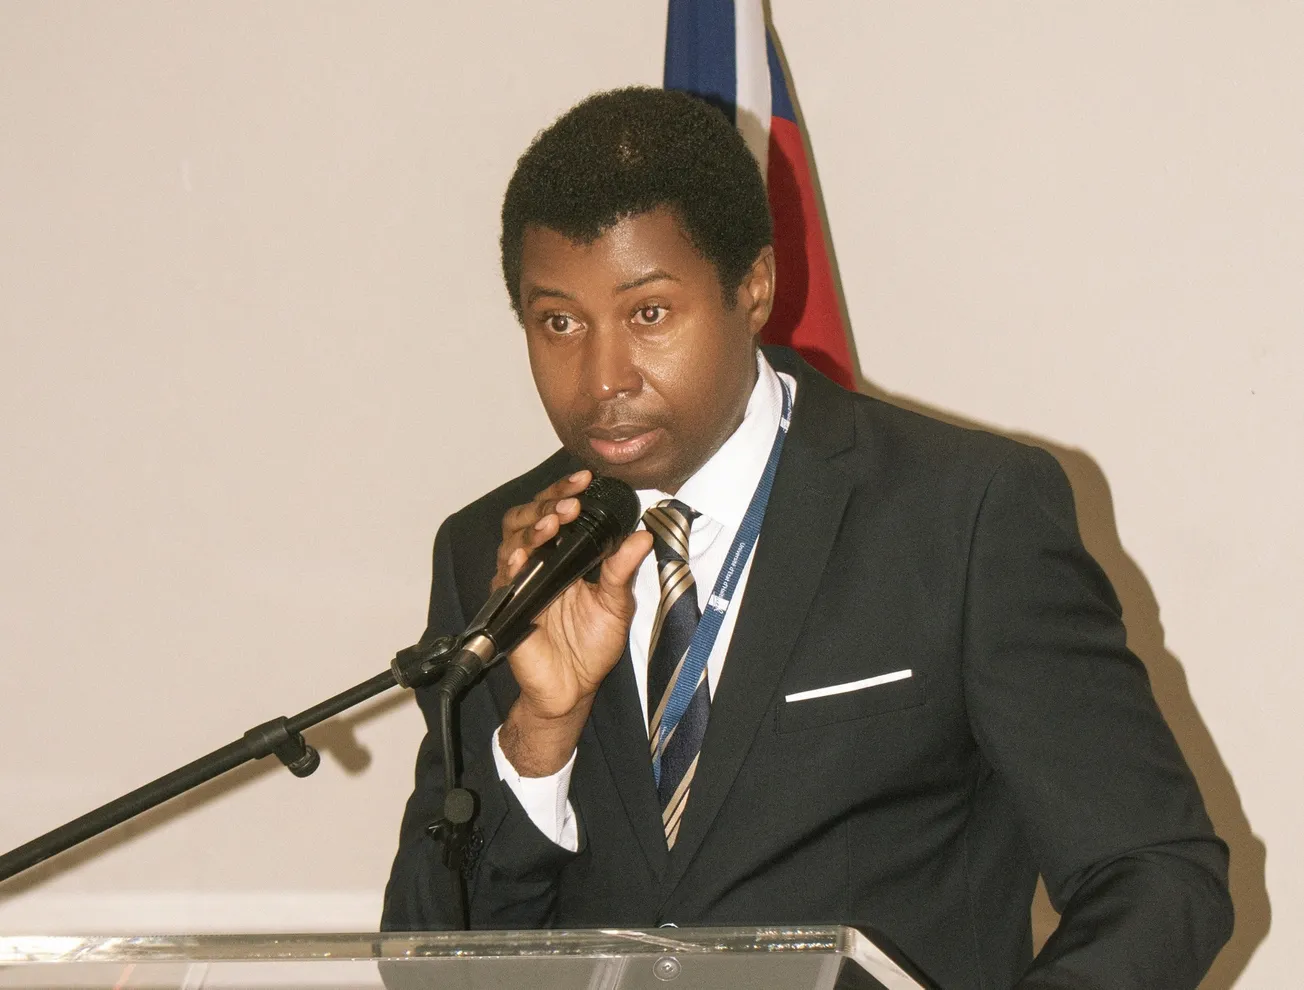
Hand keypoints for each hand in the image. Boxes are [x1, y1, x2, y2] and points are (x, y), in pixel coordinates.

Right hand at [494, 470, 652, 775]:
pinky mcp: (508, 603)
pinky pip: (504, 576)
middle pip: (528, 516)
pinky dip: (513, 562)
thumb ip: (622, 569)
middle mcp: (538, 561)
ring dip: (532, 526)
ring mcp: (520, 580)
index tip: (585, 479)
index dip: (565, 491)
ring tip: (553, 523)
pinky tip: (525, 555)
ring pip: (513, 538)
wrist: (572, 687)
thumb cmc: (591, 646)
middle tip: (570, 503)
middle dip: (548, 503)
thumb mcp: (616, 603)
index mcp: (564, 554)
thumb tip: (643, 536)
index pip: (556, 510)